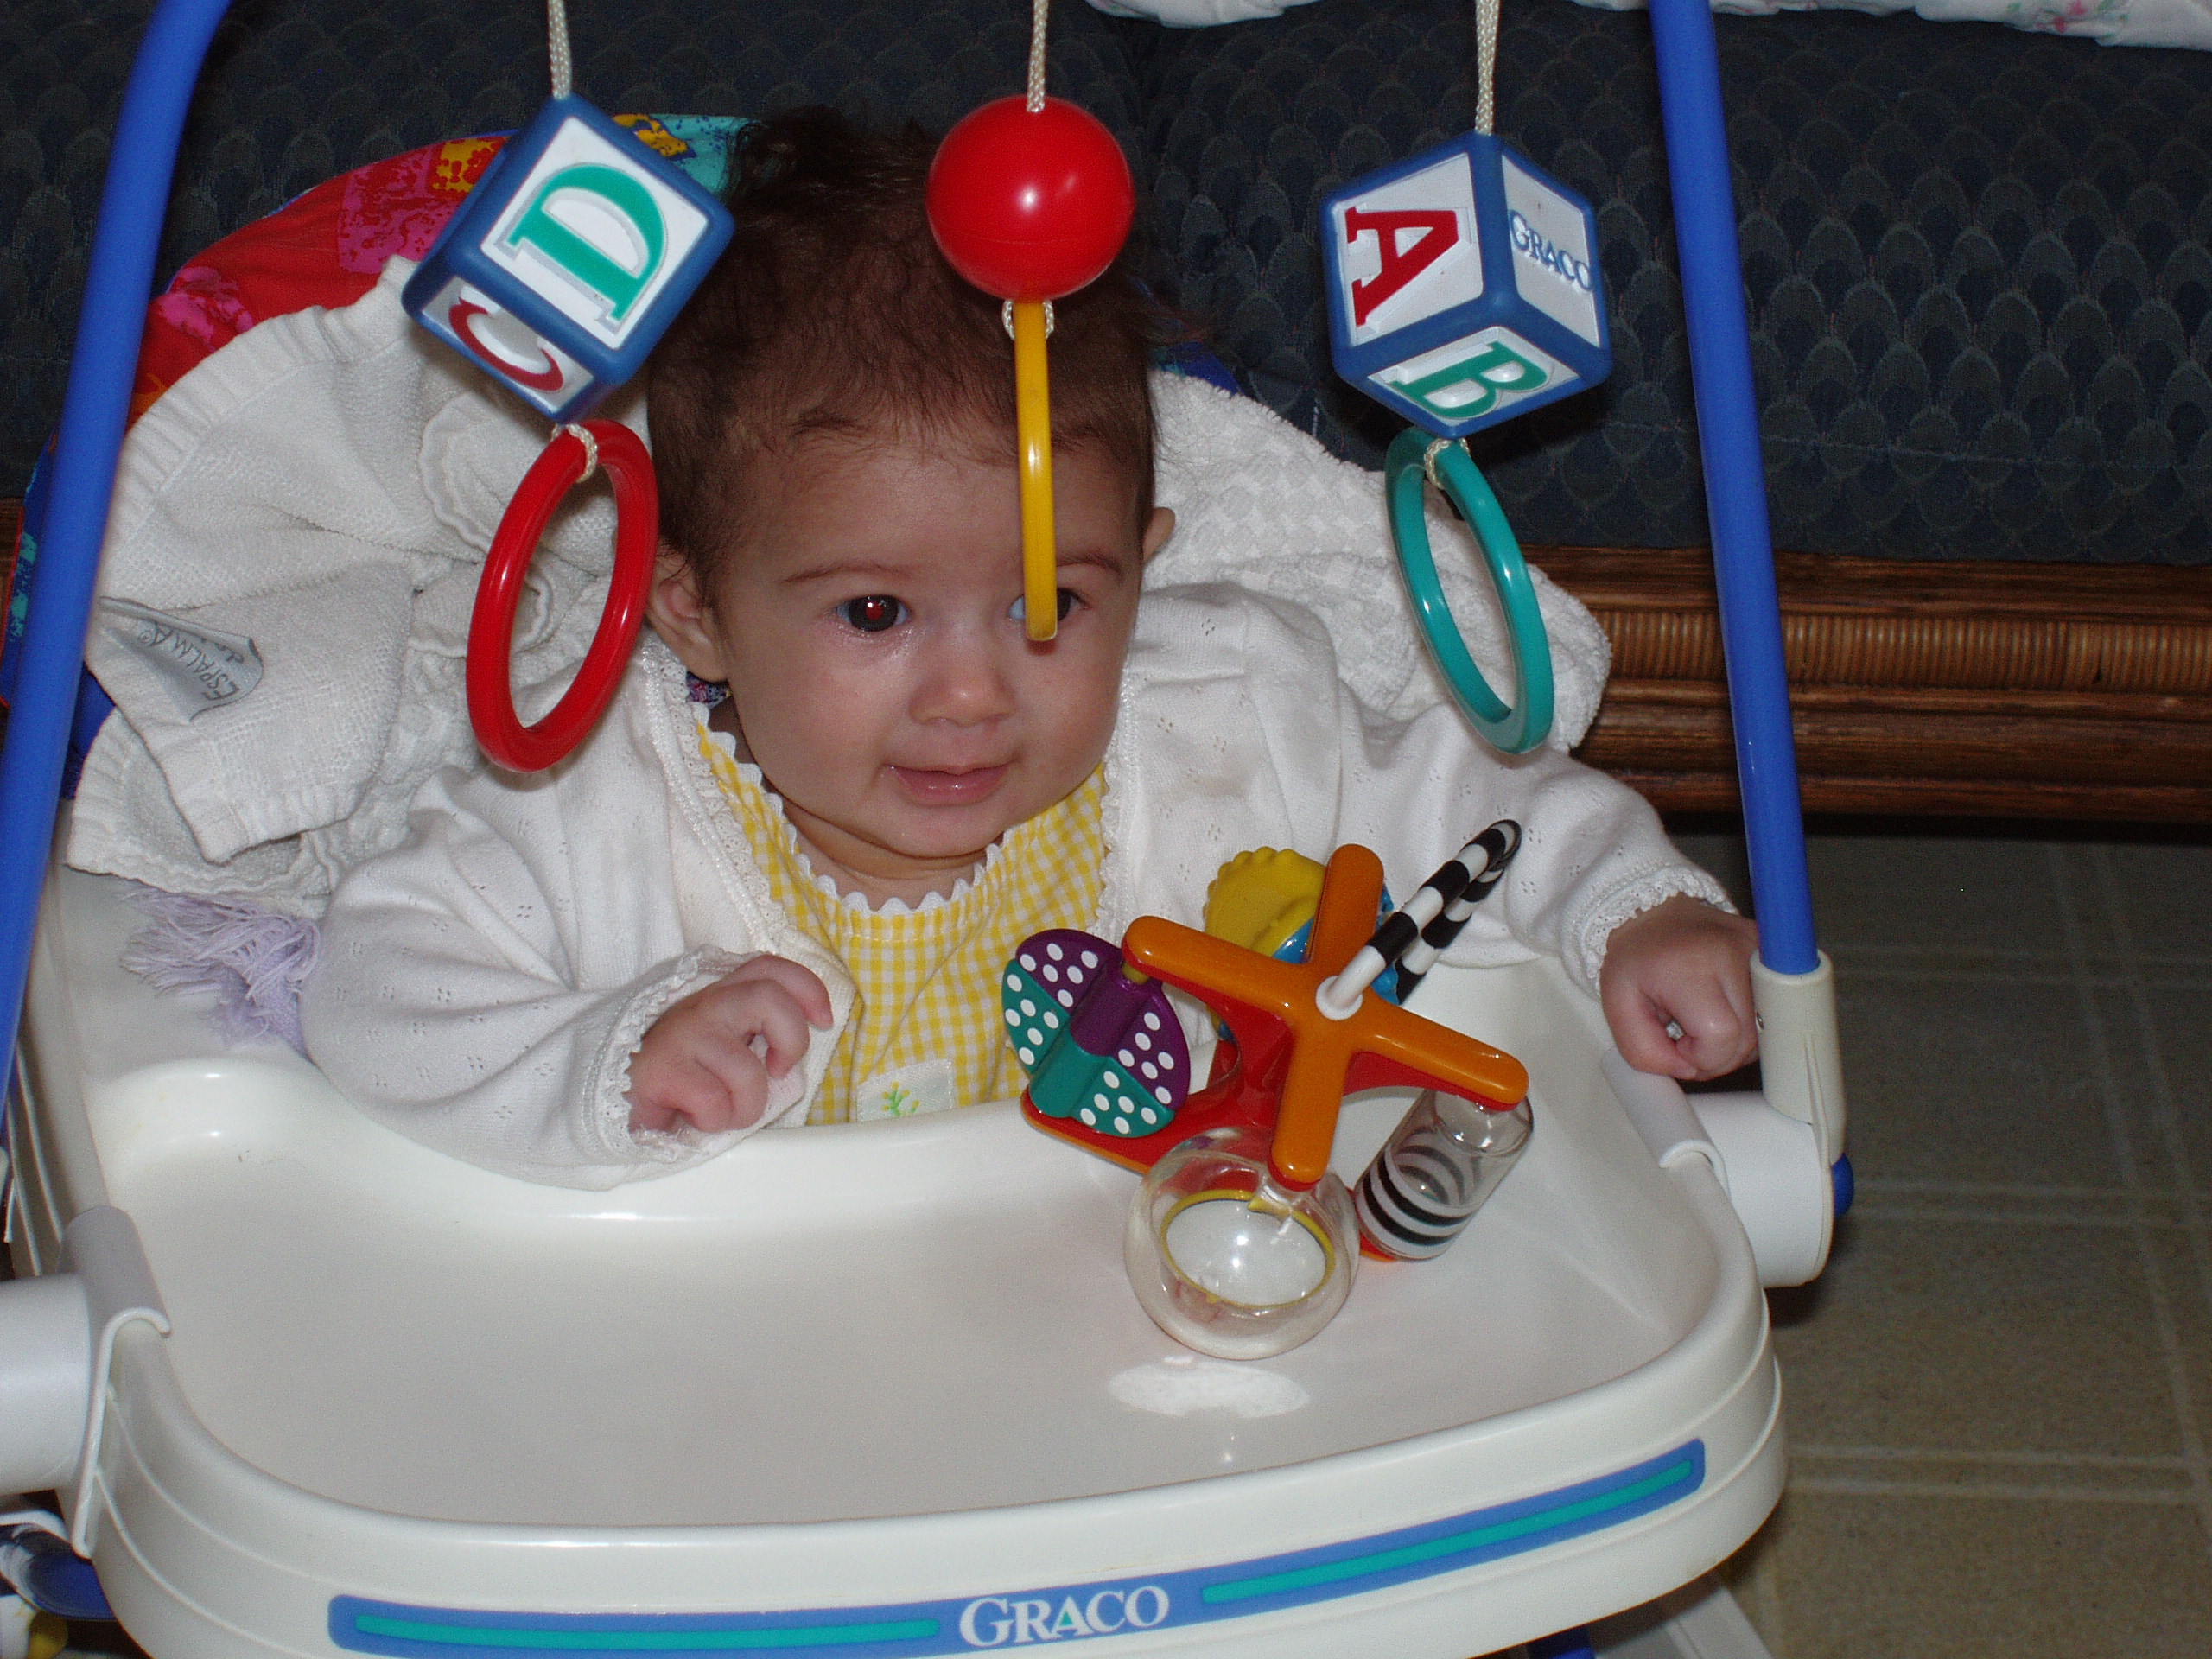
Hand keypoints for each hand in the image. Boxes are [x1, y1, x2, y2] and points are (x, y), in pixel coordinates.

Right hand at [628, 956, 833, 1134]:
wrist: (609, 1101)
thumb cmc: (678, 1080)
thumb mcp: (721, 1049)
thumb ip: (753, 1038)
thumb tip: (791, 1059)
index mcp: (720, 997)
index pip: (768, 968)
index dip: (806, 987)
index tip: (824, 1020)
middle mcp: (702, 1006)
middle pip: (768, 998)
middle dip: (791, 1040)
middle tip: (779, 1070)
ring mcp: (682, 1035)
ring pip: (747, 1070)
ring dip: (747, 1106)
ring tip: (724, 1110)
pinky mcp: (663, 1069)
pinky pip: (715, 1101)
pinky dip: (715, 1120)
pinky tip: (694, 1116)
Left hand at [1599, 895, 1759, 1081]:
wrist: (1654, 908)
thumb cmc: (1637, 956)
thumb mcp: (1616, 1005)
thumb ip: (1643, 1050)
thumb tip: (1687, 1070)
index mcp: (1690, 966)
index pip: (1721, 1037)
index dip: (1700, 1056)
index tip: (1679, 1041)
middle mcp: (1734, 954)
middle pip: (1748, 1039)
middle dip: (1717, 1054)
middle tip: (1688, 1035)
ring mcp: (1759, 951)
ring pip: (1765, 1030)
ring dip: (1735, 1041)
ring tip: (1703, 1019)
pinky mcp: (1771, 953)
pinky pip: (1772, 1010)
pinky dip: (1748, 1023)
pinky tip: (1723, 1009)